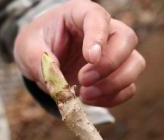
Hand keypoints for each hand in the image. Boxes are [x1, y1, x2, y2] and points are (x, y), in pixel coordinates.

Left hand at [13, 0, 144, 106]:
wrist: (40, 57)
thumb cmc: (36, 44)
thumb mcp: (27, 48)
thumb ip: (39, 60)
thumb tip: (55, 79)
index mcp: (80, 14)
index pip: (98, 18)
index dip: (98, 37)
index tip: (90, 58)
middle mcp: (105, 30)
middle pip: (127, 39)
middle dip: (109, 64)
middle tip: (82, 80)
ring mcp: (114, 53)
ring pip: (136, 63)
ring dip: (114, 84)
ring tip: (84, 94)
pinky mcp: (114, 76)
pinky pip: (128, 88)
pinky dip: (113, 98)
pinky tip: (89, 100)